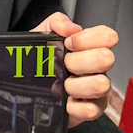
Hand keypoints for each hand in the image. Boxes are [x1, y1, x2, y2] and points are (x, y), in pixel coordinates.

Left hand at [31, 12, 117, 127]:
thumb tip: (71, 27)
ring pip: (101, 84)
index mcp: (88, 47)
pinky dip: (74, 106)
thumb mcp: (41, 35)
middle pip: (107, 59)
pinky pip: (92, 109)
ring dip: (75, 85)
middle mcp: (96, 67)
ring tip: (63, 85)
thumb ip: (55, 22)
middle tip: (64, 64)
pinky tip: (64, 101)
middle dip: (79, 61)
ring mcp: (95, 89)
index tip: (69, 43)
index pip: (107, 36)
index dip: (88, 38)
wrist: (25, 88)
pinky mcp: (89, 110)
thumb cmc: (39, 62)